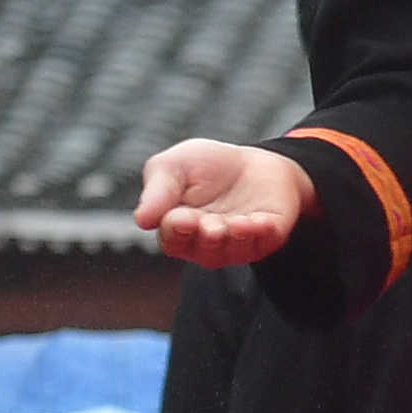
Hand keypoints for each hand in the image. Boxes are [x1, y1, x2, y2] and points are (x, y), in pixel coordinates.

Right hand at [137, 139, 312, 264]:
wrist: (252, 161)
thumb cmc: (205, 166)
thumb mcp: (173, 166)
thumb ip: (158, 190)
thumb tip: (142, 219)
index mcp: (178, 228)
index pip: (173, 239)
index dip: (176, 230)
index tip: (179, 217)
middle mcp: (207, 242)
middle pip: (204, 250)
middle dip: (207, 237)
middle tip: (210, 224)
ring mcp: (239, 242)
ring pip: (234, 251)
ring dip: (235, 238)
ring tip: (237, 223)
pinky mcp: (268, 236)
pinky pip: (266, 242)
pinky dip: (263, 233)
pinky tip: (260, 221)